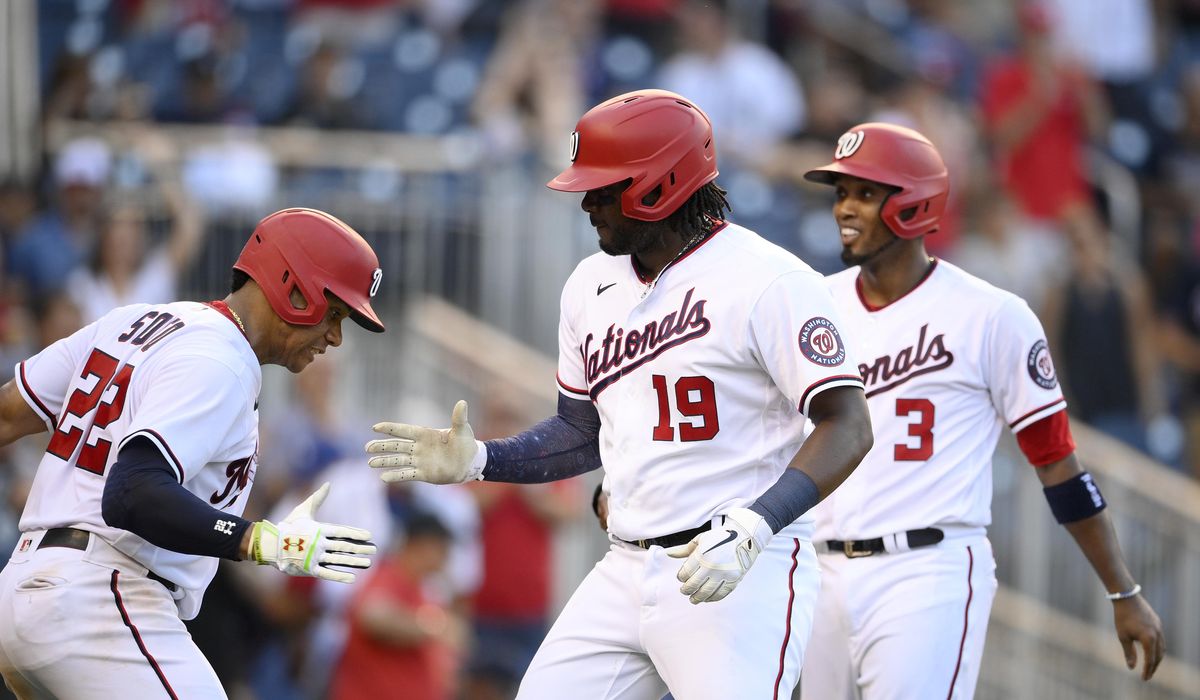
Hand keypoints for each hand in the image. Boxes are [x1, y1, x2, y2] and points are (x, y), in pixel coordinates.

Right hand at [250, 482, 375, 583]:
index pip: (342, 531)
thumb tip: (328, 483)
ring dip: (354, 562)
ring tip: (368, 563)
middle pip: (343, 546)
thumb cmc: (288, 526)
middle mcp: (318, 543)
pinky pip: (327, 573)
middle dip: (360, 548)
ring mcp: (314, 557)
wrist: (269, 544)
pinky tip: (352, 578)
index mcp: (319, 529)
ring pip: (338, 560)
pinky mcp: (308, 569)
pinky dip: (340, 576)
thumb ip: (317, 498)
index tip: (369, 535)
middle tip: (374, 550)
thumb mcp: (303, 510)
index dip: (356, 533)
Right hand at [366, 400, 482, 483]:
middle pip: (397, 446)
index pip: (405, 430)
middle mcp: (419, 447)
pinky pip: (407, 474)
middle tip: (367, 447)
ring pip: (398, 460)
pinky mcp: (424, 474)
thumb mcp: (462, 430)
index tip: (375, 427)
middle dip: (382, 446)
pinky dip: (396, 476)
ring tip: (370, 463)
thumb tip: (462, 402)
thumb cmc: (465, 444)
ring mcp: (420, 461)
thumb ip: (459, 418)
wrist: (469, 463)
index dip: (391, 428)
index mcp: (425, 434)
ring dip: (385, 461)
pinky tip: (383, 478)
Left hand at [665, 508, 771, 603]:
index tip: (681, 578)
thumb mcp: (701, 539)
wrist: (745, 537)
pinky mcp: (733, 580)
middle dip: (686, 590)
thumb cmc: (721, 537)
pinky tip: (707, 598)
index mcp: (702, 554)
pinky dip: (712, 598)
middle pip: (693, 584)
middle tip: (684, 591)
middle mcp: (712, 566)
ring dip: (697, 598)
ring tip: (693, 599)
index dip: (681, 577)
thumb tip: (669, 554)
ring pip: (706, 592)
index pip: (686, 572)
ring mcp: (723, 574)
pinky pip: (720, 594)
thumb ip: (684, 549)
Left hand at [1113, 595, 1165, 679]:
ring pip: (1162, 647)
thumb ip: (1129, 652)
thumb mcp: (1123, 636)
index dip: (1148, 670)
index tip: (1144, 679)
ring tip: (1151, 665)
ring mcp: (1159, 628)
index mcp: (1149, 639)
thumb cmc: (1122, 617)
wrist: (1126, 597)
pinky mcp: (1158, 623)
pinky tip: (1152, 650)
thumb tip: (1131, 667)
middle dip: (1154, 666)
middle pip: (1159, 656)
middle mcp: (1157, 634)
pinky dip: (1158, 648)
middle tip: (1148, 675)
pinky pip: (1161, 639)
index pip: (1150, 660)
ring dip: (1157, 658)